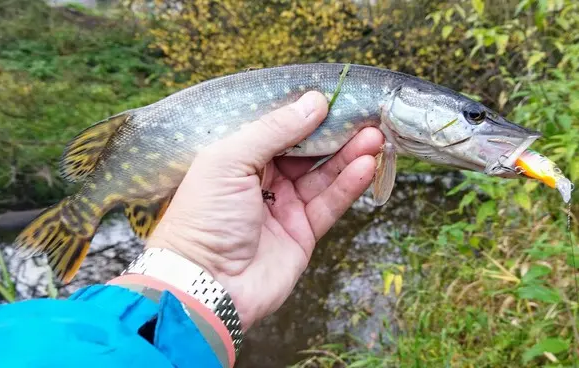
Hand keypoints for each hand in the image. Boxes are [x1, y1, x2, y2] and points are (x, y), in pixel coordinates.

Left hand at [146, 91, 384, 330]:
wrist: (206, 285)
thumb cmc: (204, 218)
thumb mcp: (229, 160)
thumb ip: (273, 130)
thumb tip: (313, 102)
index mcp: (237, 157)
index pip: (278, 127)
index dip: (306, 112)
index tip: (335, 96)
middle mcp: (262, 179)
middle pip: (306, 149)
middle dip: (335, 131)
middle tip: (364, 114)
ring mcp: (284, 206)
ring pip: (323, 174)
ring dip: (349, 154)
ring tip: (374, 136)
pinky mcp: (303, 233)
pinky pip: (330, 202)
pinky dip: (349, 184)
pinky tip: (365, 165)